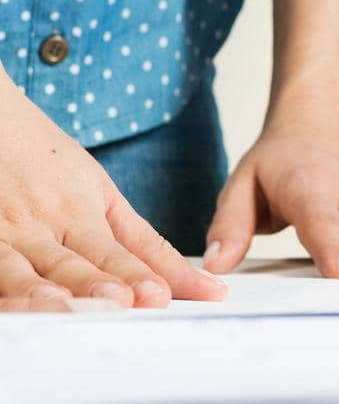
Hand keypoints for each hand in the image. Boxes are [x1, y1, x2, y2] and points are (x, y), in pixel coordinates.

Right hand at [0, 80, 226, 307]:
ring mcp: (10, 234)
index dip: (158, 272)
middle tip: (150, 299)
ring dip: (66, 290)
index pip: (130, 249)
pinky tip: (30, 305)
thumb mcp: (97, 188)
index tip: (192, 291)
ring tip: (94, 307)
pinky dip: (15, 291)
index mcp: (85, 209)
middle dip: (118, 282)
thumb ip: (133, 234)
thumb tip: (179, 273)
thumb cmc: (47, 160)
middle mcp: (51, 222)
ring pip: (37, 270)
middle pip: (88, 260)